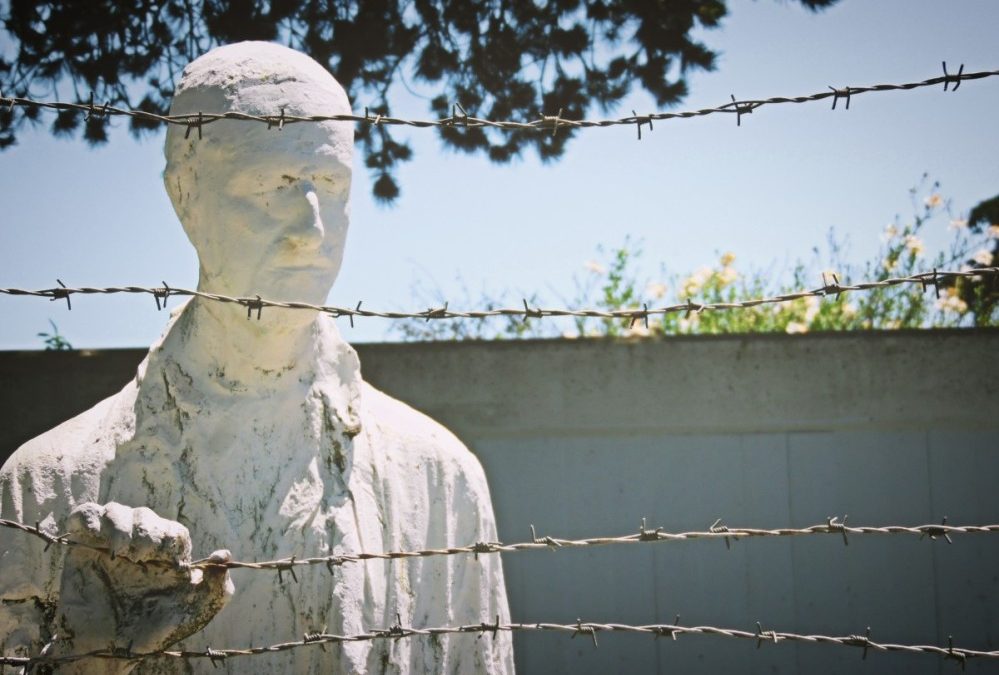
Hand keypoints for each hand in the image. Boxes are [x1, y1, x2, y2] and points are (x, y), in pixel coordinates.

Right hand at [56, 502, 232, 672]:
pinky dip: (90, 518)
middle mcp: (139, 548)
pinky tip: (98, 539)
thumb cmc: (154, 633)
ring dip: (121, 524)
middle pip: (144, 516)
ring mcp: (109, 547)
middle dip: (147, 531)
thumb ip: (217, 587)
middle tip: (142, 556)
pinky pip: (85, 516)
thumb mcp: (194, 613)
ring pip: (115, 511)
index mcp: (166, 559)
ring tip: (124, 552)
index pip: (172, 531)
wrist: (109, 653)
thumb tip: (224, 555)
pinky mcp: (82, 549)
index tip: (168, 561)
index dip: (170, 538)